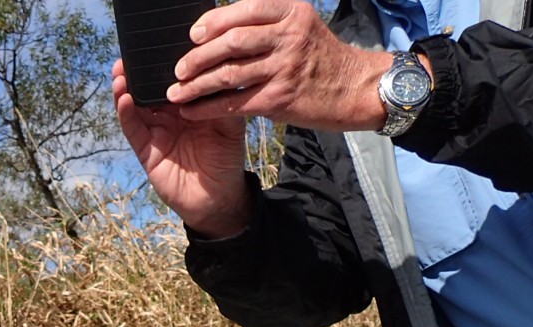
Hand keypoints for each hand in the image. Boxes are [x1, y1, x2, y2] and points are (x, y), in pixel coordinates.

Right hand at [113, 58, 251, 237]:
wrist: (219, 197)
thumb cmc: (226, 159)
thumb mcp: (230, 123)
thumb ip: (222, 99)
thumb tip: (219, 70)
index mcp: (188, 106)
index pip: (174, 81)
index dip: (163, 65)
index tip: (158, 46)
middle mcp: (168, 116)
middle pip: (149, 90)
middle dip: (138, 73)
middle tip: (130, 55)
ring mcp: (155, 133)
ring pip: (135, 106)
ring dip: (126, 89)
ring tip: (121, 72)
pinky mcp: (146, 151)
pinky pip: (133, 130)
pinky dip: (127, 114)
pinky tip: (125, 98)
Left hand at [167, 0, 390, 131]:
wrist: (356, 88)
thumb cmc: (321, 58)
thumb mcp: (300, 27)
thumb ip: (267, 24)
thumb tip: (220, 30)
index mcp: (291, 13)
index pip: (245, 10)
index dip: (214, 22)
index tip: (193, 35)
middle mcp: (288, 36)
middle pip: (231, 42)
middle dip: (198, 56)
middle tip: (179, 69)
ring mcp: (284, 67)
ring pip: (228, 73)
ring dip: (196, 85)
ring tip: (177, 92)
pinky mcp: (280, 98)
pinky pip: (233, 102)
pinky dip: (207, 107)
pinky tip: (192, 111)